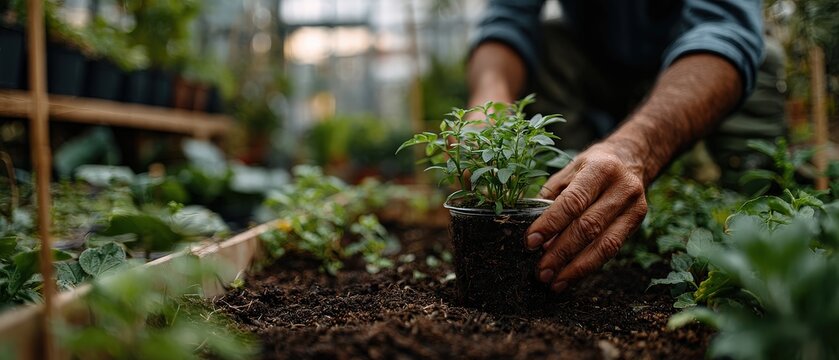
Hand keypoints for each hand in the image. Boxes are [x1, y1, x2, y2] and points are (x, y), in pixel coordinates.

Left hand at [525, 142, 647, 292]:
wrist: (630, 159)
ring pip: (603, 244)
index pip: (573, 201)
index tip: (531, 242)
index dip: (550, 224)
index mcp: (600, 168)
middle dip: (561, 252)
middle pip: (588, 227)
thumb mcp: (569, 171)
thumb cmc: (591, 166)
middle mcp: (622, 187)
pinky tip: (570, 276)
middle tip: (540, 270)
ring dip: (575, 267)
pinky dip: (589, 266)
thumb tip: (532, 232)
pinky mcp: (637, 222)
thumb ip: (550, 197)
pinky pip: (611, 250)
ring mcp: (634, 206)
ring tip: (554, 281)